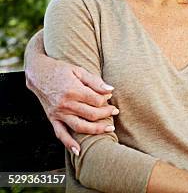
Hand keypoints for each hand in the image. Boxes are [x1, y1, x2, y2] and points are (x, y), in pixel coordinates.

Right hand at [24, 30, 117, 153]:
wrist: (38, 74)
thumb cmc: (61, 70)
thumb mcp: (79, 70)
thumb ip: (95, 81)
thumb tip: (110, 90)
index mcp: (73, 91)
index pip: (97, 101)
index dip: (106, 100)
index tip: (110, 97)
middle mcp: (66, 104)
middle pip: (92, 114)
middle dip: (106, 114)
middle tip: (115, 112)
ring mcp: (58, 113)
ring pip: (80, 126)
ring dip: (96, 130)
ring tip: (109, 129)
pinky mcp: (52, 119)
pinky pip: (60, 134)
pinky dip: (69, 144)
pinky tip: (78, 151)